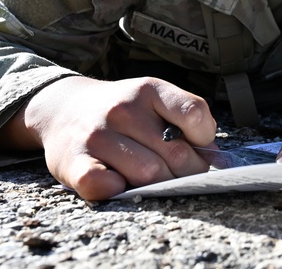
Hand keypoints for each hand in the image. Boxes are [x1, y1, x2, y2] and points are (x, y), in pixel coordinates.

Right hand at [0, 76, 215, 199]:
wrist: (62, 109)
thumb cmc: (122, 112)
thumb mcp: (154, 102)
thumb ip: (186, 122)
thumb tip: (219, 159)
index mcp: (149, 90)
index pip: (194, 113)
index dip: (205, 139)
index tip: (199, 148)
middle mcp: (122, 108)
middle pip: (176, 154)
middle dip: (188, 173)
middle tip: (181, 175)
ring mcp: (97, 135)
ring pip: (148, 174)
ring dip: (158, 186)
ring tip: (154, 180)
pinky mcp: (74, 162)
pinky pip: (106, 186)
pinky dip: (120, 191)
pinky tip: (120, 183)